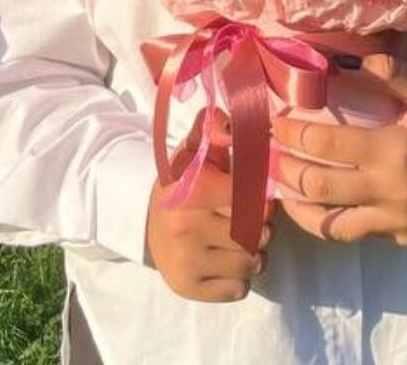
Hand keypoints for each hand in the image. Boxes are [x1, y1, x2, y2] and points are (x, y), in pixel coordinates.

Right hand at [146, 106, 278, 301]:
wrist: (143, 225)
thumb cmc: (179, 186)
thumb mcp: (190, 155)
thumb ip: (209, 131)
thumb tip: (226, 115)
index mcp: (194, 191)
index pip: (255, 202)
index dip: (263, 201)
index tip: (255, 198)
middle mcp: (188, 228)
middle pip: (257, 234)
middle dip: (262, 229)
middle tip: (250, 222)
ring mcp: (188, 262)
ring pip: (252, 264)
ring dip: (255, 255)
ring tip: (240, 241)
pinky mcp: (189, 288)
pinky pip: (239, 290)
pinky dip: (240, 279)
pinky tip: (226, 262)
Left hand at [270, 52, 406, 246]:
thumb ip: (391, 74)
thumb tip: (346, 63)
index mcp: (395, 151)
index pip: (327, 143)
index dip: (294, 132)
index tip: (274, 122)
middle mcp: (393, 192)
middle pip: (319, 186)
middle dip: (286, 169)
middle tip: (268, 154)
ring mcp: (398, 221)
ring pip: (332, 225)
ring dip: (299, 206)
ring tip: (280, 189)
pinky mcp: (404, 237)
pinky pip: (358, 233)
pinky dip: (333, 220)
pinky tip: (319, 204)